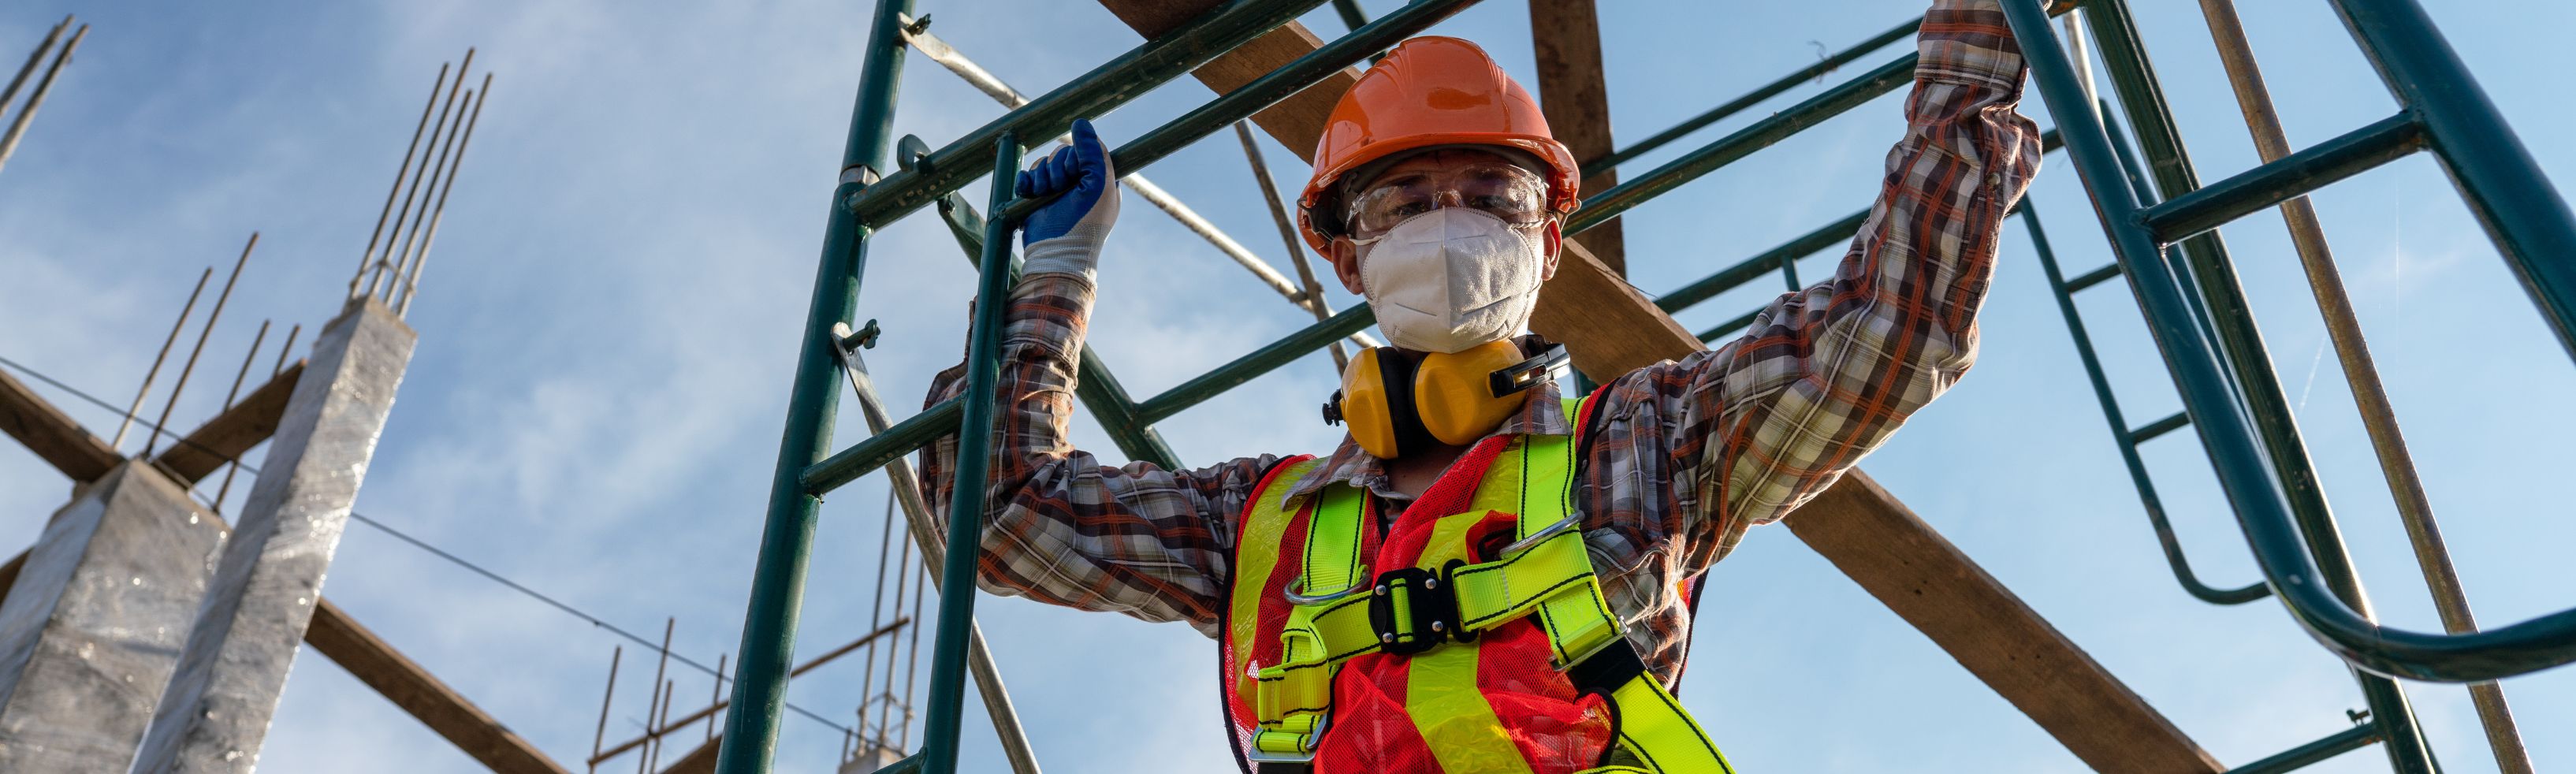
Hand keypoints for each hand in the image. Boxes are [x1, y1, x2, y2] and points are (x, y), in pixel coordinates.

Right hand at [1017, 119, 1118, 249]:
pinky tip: (1028, 193)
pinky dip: (1026, 182)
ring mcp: (1057, 190)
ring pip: (1044, 163)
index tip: (1077, 173)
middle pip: (1062, 153)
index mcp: (1099, 179)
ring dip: (1042, 177)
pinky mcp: (1037, 197)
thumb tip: (1081, 123)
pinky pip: (1028, 175)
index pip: (1086, 149)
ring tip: (1044, 195)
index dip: (1077, 157)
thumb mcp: (1097, 183)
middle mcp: (1079, 183)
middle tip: (1060, 187)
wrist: (1057, 253)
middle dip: (1057, 168)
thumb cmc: (1085, 222)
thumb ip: (1092, 152)